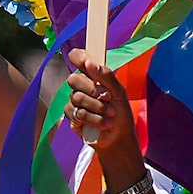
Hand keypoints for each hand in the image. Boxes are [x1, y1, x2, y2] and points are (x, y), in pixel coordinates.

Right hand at [64, 54, 142, 180]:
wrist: (119, 136)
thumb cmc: (120, 112)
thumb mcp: (119, 92)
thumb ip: (106, 76)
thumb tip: (90, 63)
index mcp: (92, 75)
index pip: (77, 58)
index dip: (78, 57)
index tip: (86, 62)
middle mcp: (81, 86)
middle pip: (74, 78)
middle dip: (93, 89)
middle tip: (108, 97)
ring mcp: (74, 101)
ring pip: (77, 97)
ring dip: (97, 107)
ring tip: (111, 114)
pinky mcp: (72, 117)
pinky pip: (77, 113)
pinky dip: (93, 118)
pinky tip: (104, 123)